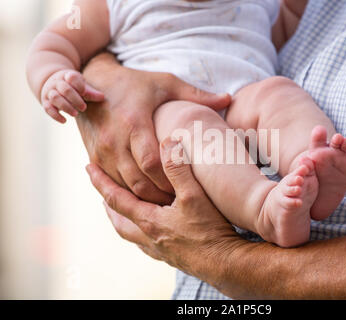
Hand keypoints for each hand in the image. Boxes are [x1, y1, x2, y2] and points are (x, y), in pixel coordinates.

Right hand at [41, 69, 104, 122]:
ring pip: (55, 98)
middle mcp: (57, 83)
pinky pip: (48, 109)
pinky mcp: (45, 102)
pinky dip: (56, 115)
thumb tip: (102, 97)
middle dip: (75, 99)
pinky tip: (64, 121)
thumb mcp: (81, 86)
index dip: (79, 85)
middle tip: (84, 108)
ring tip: (75, 114)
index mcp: (67, 76)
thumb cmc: (72, 87)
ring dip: (66, 107)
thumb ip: (90, 92)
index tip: (84, 92)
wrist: (52, 84)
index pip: (72, 77)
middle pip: (65, 89)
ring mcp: (50, 92)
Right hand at [78, 53, 230, 203]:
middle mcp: (114, 140)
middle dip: (160, 196)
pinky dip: (130, 192)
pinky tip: (148, 196)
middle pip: (138, 181)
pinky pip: (113, 183)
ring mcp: (102, 151)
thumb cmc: (136, 83)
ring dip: (145, 199)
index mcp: (134, 122)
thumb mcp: (166, 83)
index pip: (151, 162)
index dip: (169, 180)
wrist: (95, 81)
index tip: (186, 189)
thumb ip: (196, 95)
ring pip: (124, 187)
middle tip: (181, 204)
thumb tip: (229, 99)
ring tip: (168, 205)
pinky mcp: (94, 157)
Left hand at [86, 138, 238, 274]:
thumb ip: (178, 169)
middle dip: (108, 204)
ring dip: (122, 220)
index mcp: (149, 220)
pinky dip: (140, 233)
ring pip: (131, 234)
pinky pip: (146, 244)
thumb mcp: (194, 196)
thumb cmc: (209, 231)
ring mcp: (160, 249)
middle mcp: (149, 237)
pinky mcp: (172, 257)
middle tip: (102, 193)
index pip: (116, 198)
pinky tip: (150, 231)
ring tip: (121, 211)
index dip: (100, 182)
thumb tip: (167, 142)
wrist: (224, 264)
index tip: (88, 167)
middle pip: (118, 220)